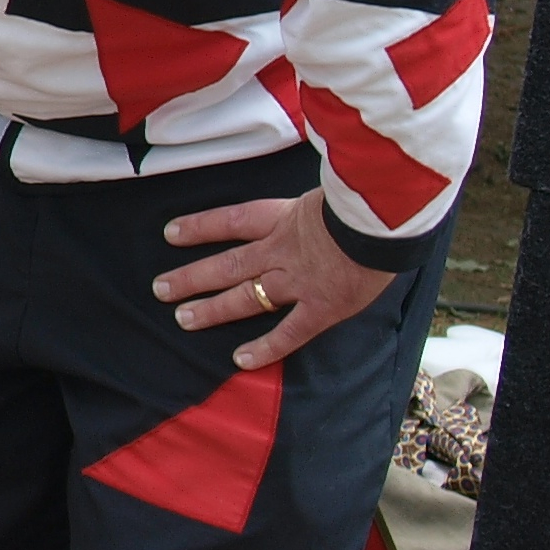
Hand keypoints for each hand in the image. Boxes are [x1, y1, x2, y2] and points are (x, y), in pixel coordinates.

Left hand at [153, 189, 394, 370]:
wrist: (388, 221)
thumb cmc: (368, 200)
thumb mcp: (333, 189)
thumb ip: (313, 202)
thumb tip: (314, 199)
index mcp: (285, 218)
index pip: (231, 221)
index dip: (200, 227)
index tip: (171, 234)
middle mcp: (281, 251)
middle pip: (227, 264)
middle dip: (192, 277)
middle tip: (161, 289)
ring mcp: (298, 281)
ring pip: (245, 296)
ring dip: (212, 309)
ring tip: (183, 318)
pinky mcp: (322, 307)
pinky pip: (288, 332)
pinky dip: (265, 348)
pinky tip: (240, 360)